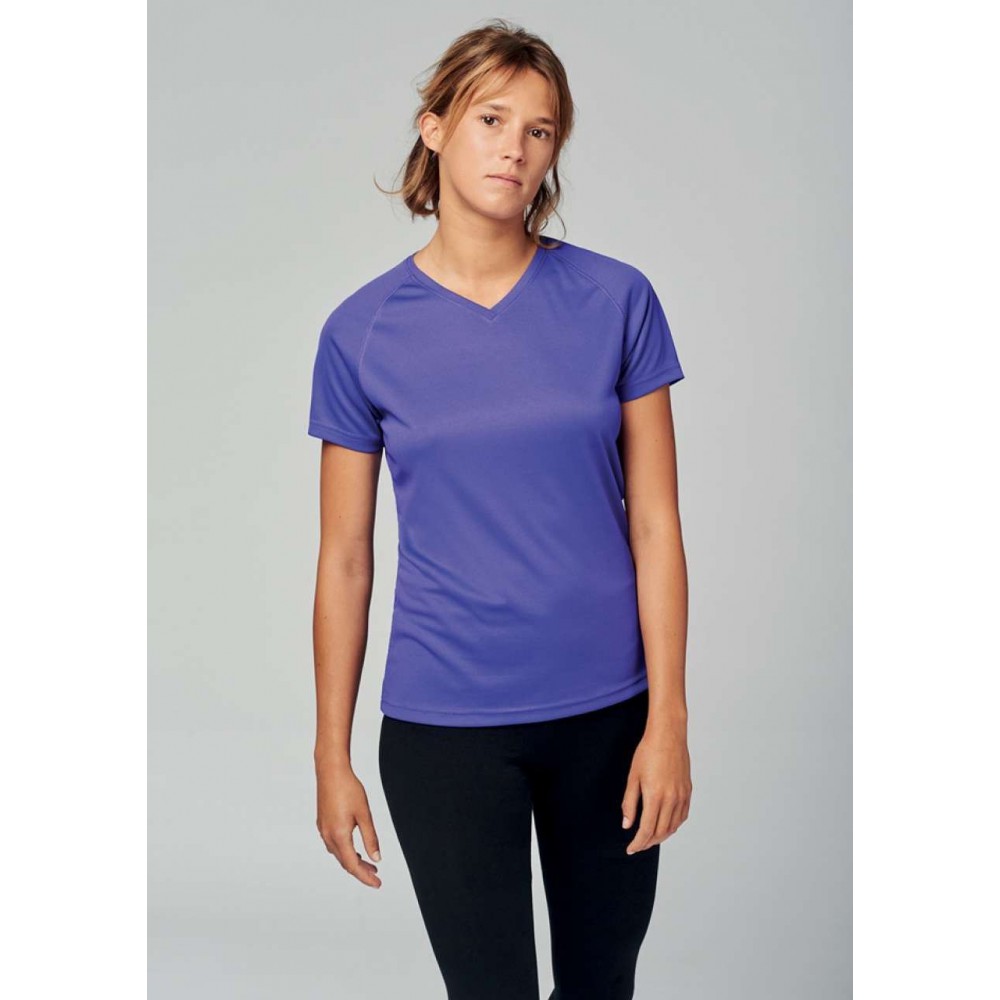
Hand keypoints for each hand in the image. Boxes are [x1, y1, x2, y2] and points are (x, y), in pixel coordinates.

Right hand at [316, 763, 382, 887]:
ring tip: (368, 863)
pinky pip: (333, 844)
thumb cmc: (349, 789)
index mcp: (339, 836)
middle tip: (376, 876)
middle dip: (361, 871)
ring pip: (338, 853)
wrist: (331, 771)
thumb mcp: (364, 814)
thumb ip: (370, 838)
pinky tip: (353, 847)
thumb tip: (376, 858)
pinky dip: (345, 850)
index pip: (352, 865)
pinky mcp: (322, 823)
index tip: (377, 884)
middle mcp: (328, 836)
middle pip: (344, 862)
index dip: (365, 877)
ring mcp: (323, 830)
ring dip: (353, 860)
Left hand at [621, 727, 691, 854]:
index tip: (630, 849)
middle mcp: (671, 799)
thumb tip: (627, 825)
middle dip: (648, 842)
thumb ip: (629, 803)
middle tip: (638, 845)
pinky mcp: (688, 791)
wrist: (668, 735)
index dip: (638, 843)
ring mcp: (682, 796)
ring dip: (661, 836)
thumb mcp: (633, 777)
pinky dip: (673, 826)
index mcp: (655, 796)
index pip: (647, 830)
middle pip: (661, 832)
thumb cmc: (647, 752)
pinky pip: (682, 816)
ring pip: (673, 827)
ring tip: (649, 838)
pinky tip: (665, 825)